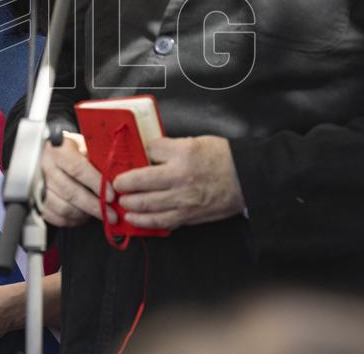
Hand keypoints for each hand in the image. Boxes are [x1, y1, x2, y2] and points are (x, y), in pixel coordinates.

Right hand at [40, 137, 114, 226]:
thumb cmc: (72, 150)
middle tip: (112, 214)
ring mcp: (39, 186)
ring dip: (84, 214)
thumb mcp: (84, 144)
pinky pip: (56, 217)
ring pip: (63, 208)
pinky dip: (72, 220)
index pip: (77, 169)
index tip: (112, 195)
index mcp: (58, 150)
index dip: (96, 184)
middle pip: (71, 192)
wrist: (49, 154)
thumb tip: (114, 176)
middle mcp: (45, 167)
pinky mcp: (37, 201)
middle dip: (95, 206)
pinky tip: (84, 215)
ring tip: (99, 213)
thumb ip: (96, 158)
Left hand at [114, 136, 244, 229]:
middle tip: (116, 186)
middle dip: (124, 185)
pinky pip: (162, 221)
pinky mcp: (189, 216)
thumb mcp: (195, 142)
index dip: (137, 154)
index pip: (149, 152)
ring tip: (122, 204)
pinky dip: (145, 222)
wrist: (247, 179)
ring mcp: (184, 200)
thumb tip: (147, 153)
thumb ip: (170, 148)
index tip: (127, 159)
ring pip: (148, 205)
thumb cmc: (222, 158)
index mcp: (183, 154)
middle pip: (141, 182)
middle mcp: (180, 178)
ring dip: (130, 206)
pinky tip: (135, 220)